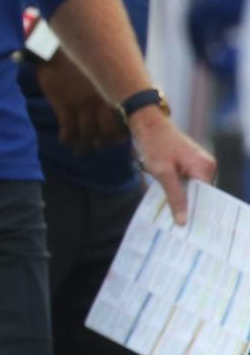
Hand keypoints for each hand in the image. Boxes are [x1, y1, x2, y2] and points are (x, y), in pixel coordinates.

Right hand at [36, 50, 128, 152]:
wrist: (54, 45)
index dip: (120, 135)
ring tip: (81, 148)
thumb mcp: (99, 68)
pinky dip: (67, 139)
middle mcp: (99, 102)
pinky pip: (68, 130)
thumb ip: (109, 83)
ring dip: (84, 145)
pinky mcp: (64, 106)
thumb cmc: (79, 54)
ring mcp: (81, 105)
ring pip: (87, 135)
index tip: (116, 139)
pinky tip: (65, 140)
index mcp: (111, 93)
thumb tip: (121, 95)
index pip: (122, 123)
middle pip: (106, 133)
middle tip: (97, 144)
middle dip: (102, 142)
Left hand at [129, 106, 215, 223]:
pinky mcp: (191, 164)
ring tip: (173, 220)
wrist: (146, 122)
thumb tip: (183, 221)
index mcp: (204, 167)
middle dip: (189, 209)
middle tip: (179, 229)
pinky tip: (170, 204)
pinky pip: (188, 183)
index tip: (188, 232)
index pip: (205, 199)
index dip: (196, 214)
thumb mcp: (162, 172)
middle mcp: (206, 166)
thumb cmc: (154, 143)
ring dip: (182, 200)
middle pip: (200, 196)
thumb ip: (174, 196)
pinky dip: (179, 191)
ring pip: (193, 190)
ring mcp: (199, 165)